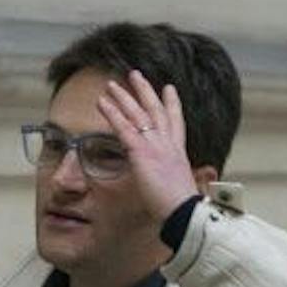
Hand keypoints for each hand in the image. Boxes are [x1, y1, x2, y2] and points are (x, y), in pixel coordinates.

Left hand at [94, 70, 204, 223]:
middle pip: (156, 110)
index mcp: (178, 153)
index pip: (175, 122)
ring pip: (138, 114)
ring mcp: (155, 146)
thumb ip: (172, 182)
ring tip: (111, 85)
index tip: (169, 89)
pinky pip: (124, 127)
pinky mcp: (142, 152)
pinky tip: (102, 102)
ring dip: (123, 97)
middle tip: (135, 75)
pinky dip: (112, 113)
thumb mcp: (179, 189)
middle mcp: (168, 144)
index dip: (172, 104)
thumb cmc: (182, 207)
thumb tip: (168, 189)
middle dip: (145, 91)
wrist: (184, 212)